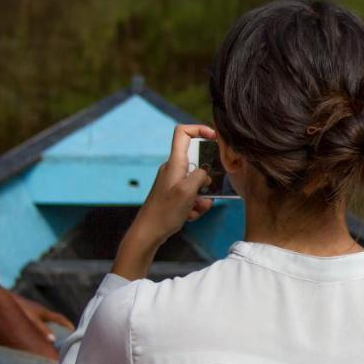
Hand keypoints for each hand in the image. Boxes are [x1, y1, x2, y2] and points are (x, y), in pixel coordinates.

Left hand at [14, 294, 74, 343]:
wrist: (5, 298)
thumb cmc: (20, 308)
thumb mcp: (33, 320)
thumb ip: (43, 330)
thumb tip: (53, 340)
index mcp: (45, 313)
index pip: (61, 319)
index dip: (68, 325)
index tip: (75, 331)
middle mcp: (41, 312)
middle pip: (54, 320)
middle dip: (61, 328)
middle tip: (65, 337)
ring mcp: (34, 312)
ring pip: (46, 321)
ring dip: (50, 328)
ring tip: (50, 339)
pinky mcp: (26, 313)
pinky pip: (37, 321)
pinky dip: (40, 328)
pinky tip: (34, 334)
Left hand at [132, 124, 215, 243]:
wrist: (148, 233)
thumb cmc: (165, 212)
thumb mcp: (187, 191)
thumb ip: (201, 176)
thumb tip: (206, 174)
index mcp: (175, 163)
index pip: (183, 133)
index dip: (200, 130)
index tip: (215, 138)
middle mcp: (174, 169)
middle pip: (198, 162)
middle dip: (208, 178)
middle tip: (207, 191)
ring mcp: (174, 182)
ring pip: (198, 182)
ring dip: (202, 196)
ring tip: (195, 209)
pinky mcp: (175, 194)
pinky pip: (193, 195)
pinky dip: (195, 205)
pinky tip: (189, 215)